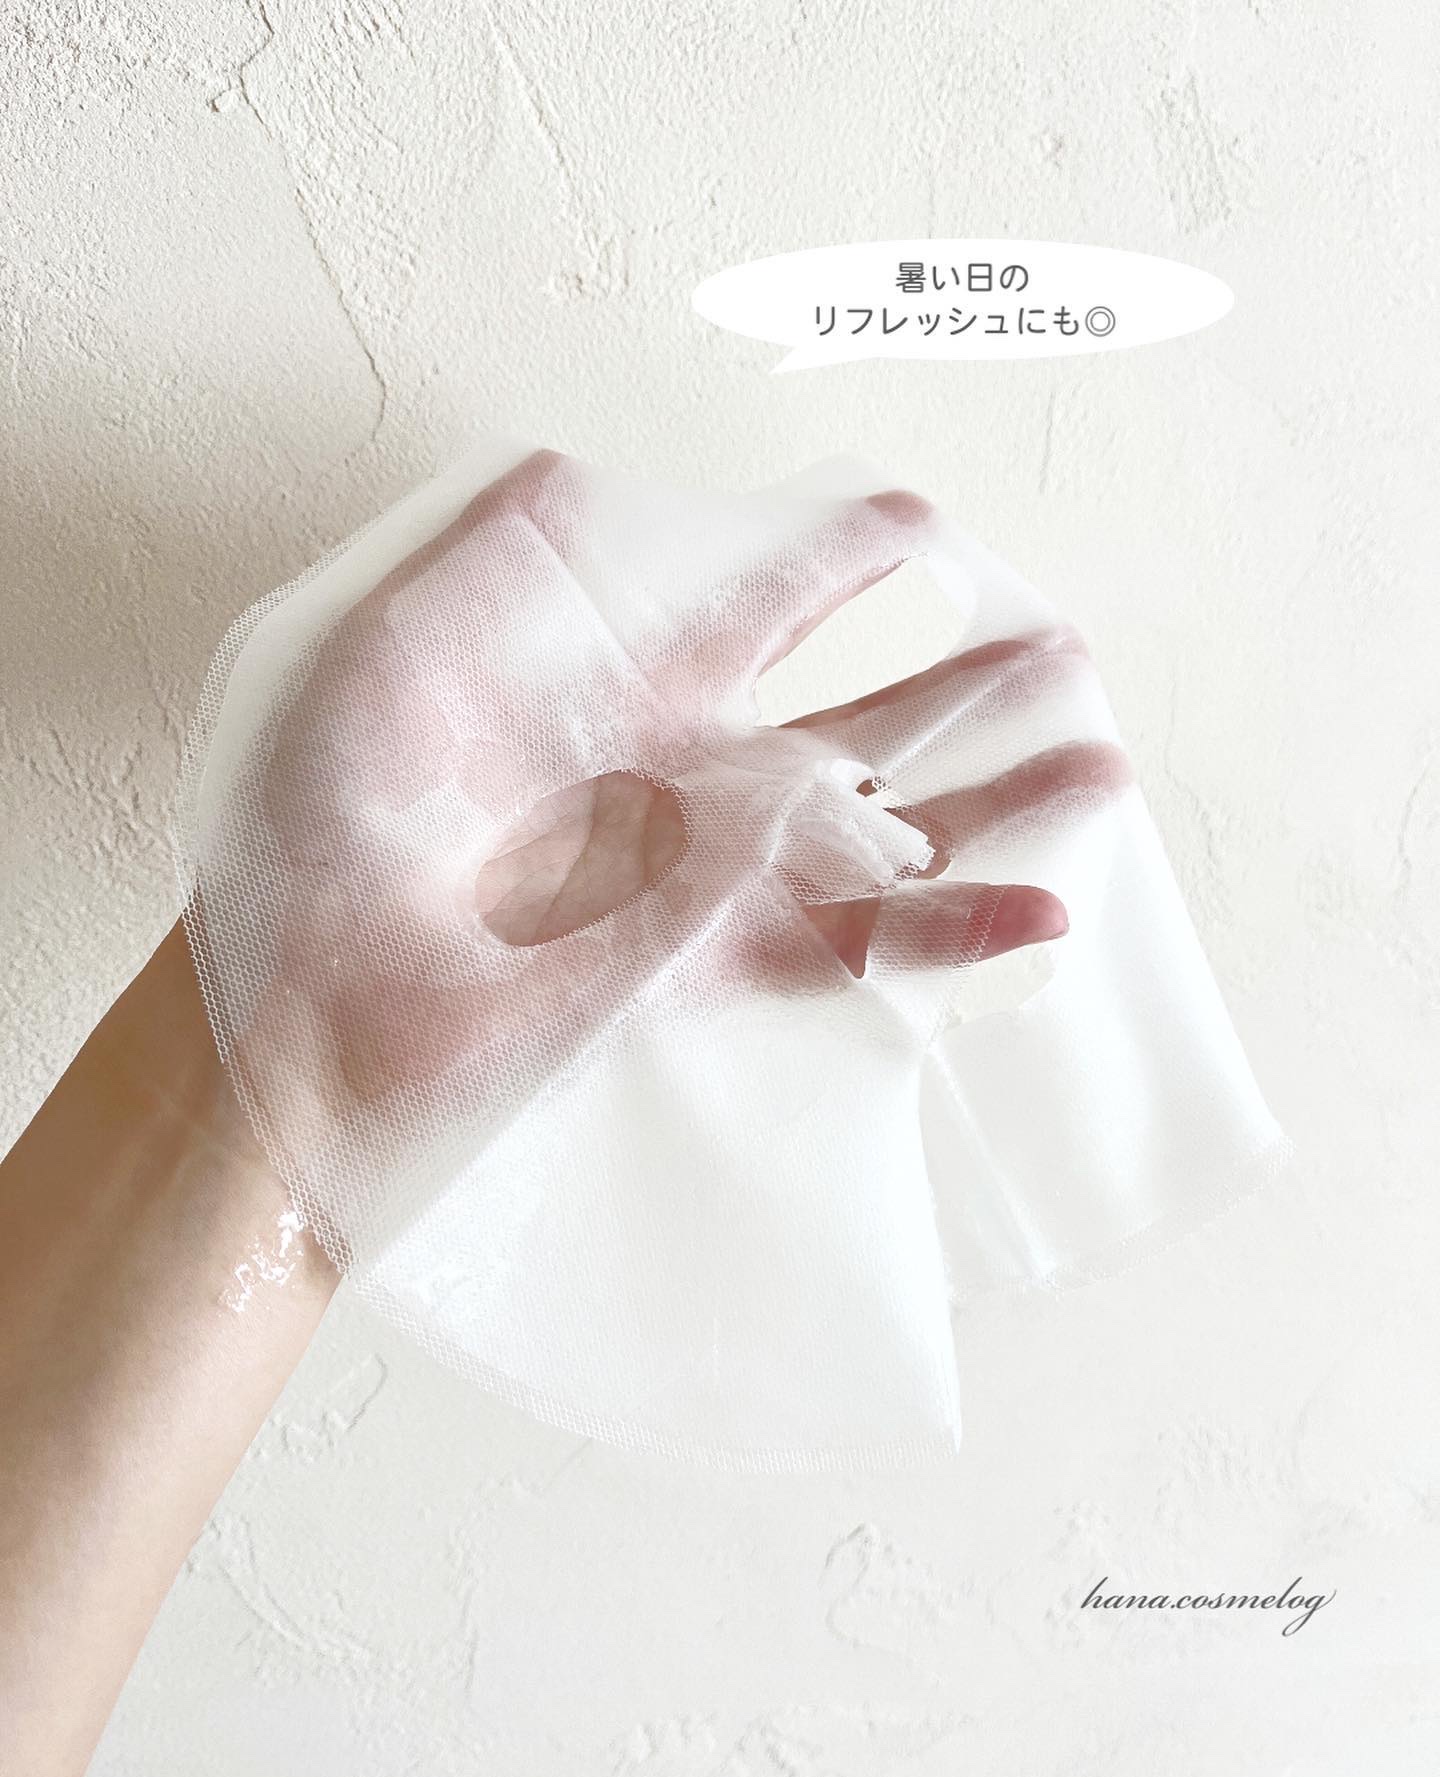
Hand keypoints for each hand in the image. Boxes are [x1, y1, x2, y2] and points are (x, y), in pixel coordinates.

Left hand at [233, 450, 1128, 1122]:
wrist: (299, 1011)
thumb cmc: (312, 833)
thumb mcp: (375, 658)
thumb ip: (481, 558)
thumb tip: (581, 472)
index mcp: (613, 702)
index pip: (753, 617)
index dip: (835, 565)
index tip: (919, 524)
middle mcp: (679, 791)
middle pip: (851, 732)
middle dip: (959, 691)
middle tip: (1059, 651)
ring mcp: (704, 886)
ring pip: (881, 841)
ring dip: (993, 806)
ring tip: (1096, 768)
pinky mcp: (710, 978)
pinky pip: (852, 954)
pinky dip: (951, 937)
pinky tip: (1042, 914)